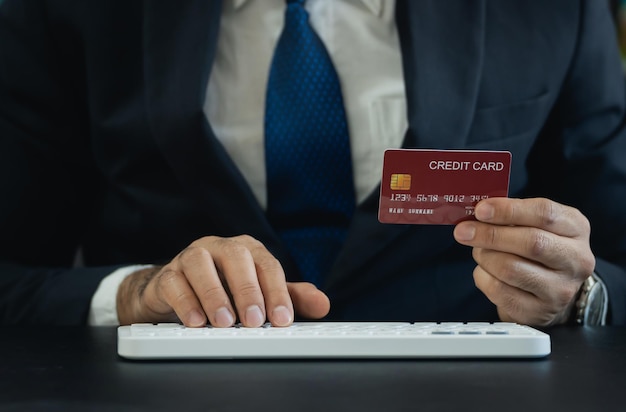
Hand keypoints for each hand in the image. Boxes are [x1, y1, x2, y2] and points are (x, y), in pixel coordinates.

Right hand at [116, 235, 329, 326]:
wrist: (177, 294)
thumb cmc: (224, 290)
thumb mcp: (260, 294)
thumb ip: (289, 297)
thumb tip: (323, 304)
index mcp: (247, 249)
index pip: (267, 265)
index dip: (277, 292)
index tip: (283, 319)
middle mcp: (219, 247)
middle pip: (236, 257)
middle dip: (247, 290)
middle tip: (254, 321)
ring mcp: (190, 257)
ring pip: (200, 264)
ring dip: (214, 295)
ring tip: (225, 323)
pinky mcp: (166, 274)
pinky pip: (173, 282)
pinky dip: (186, 301)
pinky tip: (196, 322)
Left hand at [453, 197, 595, 325]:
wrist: (548, 292)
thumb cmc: (536, 250)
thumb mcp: (534, 225)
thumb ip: (511, 216)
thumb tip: (478, 212)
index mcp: (576, 228)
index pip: (545, 213)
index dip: (509, 210)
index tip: (481, 210)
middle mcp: (576, 260)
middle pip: (531, 242)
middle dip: (490, 235)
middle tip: (463, 231)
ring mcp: (560, 290)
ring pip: (511, 268)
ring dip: (484, 257)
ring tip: (479, 252)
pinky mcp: (539, 312)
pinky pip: (499, 291)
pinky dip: (483, 277)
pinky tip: (485, 272)